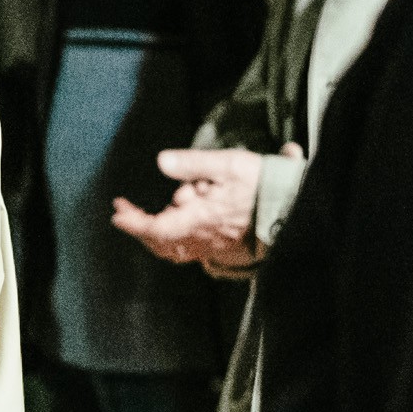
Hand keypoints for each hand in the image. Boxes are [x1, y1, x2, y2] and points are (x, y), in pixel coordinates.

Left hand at [111, 145, 277, 269]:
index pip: (157, 229)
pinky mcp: (223, 248)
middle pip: (161, 242)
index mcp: (201, 219)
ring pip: (175, 248)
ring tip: (144, 217)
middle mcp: (203, 238)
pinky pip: (190, 250)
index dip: (135, 224)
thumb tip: (161, 162)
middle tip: (124, 211)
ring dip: (155, 234)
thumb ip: (194, 163)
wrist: (295, 209)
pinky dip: (174, 239)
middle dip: (140, 227)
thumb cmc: (263, 185)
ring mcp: (213, 246)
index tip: (117, 214)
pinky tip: (176, 225)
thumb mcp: (229, 164)